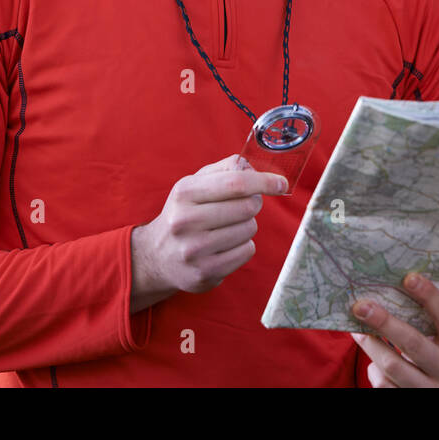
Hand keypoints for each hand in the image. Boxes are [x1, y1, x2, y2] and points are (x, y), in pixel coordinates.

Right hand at [132, 154, 287, 298]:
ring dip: (246, 226)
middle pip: (247, 207)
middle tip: (242, 207)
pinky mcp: (204, 273)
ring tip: (227, 228)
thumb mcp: (194, 184)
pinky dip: (243, 246)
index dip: (264, 181)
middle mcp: (185, 221)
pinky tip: (225, 246)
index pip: (235, 183)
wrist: (157, 256)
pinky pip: (246, 252)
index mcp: (184, 193)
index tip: (281, 184)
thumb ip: (224, 169)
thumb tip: (252, 166)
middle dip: (253, 204)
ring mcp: (194, 250)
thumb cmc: (184, 213)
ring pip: (249, 230)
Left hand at [350, 272, 438, 386]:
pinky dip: (375, 370)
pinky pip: (385, 385)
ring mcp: (433, 391)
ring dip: (371, 345)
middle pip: (413, 343)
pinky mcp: (414, 401)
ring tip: (358, 331)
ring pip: (393, 366)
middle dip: (384, 322)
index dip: (429, 295)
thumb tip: (392, 291)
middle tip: (361, 306)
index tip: (408, 278)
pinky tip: (375, 361)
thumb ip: (430, 322)